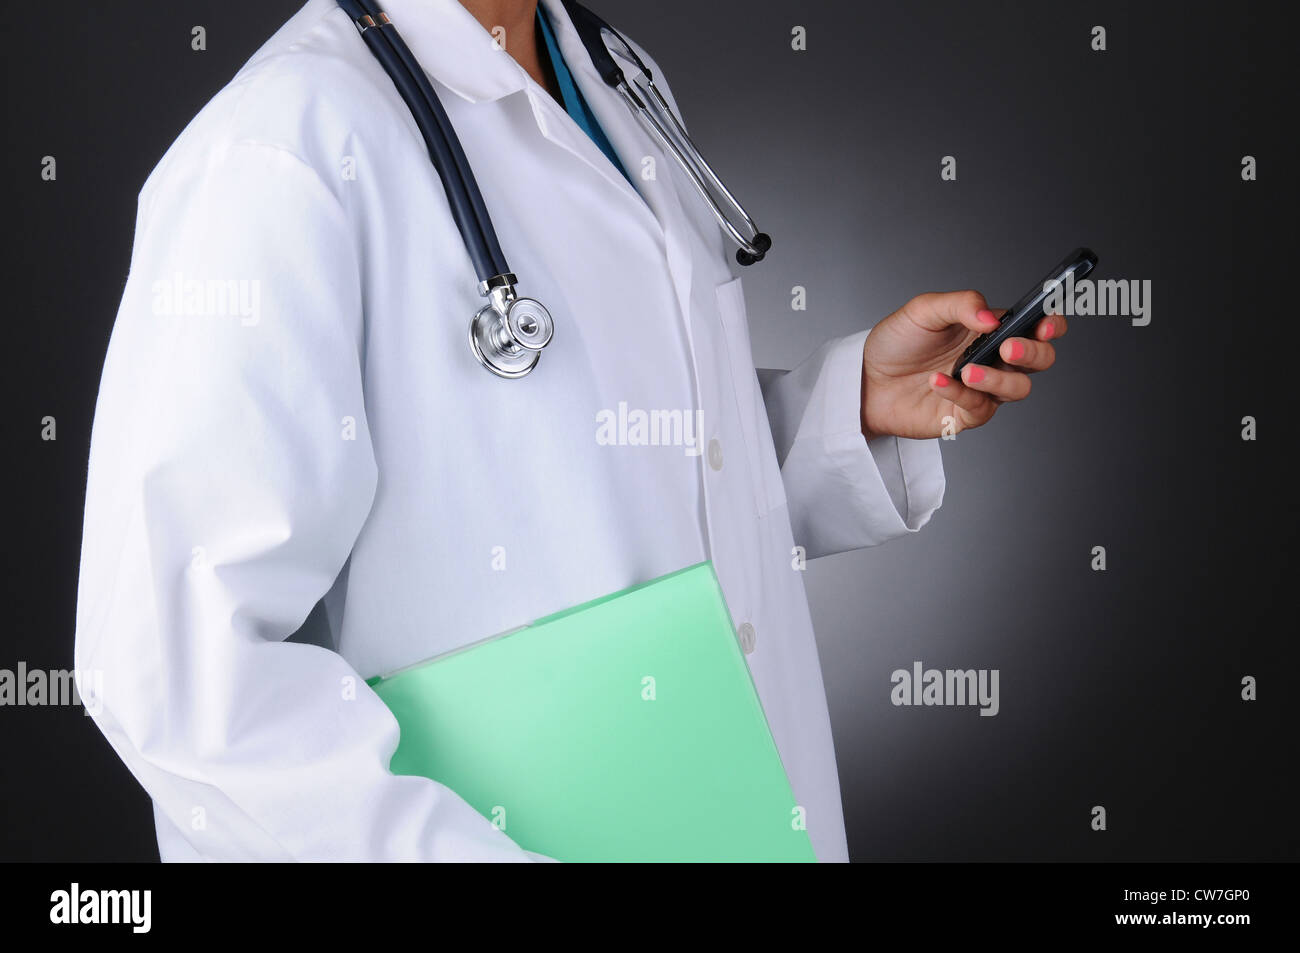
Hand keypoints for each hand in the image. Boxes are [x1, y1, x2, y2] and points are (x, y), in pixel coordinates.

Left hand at [860, 290, 1066, 439]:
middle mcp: (994, 359)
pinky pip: (980, 408)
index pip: (1037, 325)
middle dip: (1033, 353)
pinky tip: (937, 381)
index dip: (1051, 324)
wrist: (866, 379)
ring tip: (967, 371)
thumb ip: (960, 304)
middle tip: (1008, 348)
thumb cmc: (897, 343)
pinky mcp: (966, 415)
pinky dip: (960, 394)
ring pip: (1018, 388)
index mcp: (991, 330)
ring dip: (998, 379)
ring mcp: (983, 389)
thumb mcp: (923, 310)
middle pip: (1040, 360)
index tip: (1046, 324)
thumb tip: (991, 316)